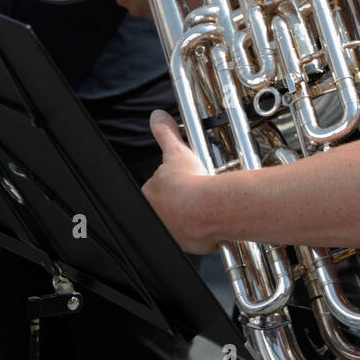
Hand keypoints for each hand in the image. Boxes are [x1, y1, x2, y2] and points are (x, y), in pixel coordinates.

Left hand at [142, 110, 218, 253]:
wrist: (207, 208)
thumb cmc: (189, 183)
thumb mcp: (176, 151)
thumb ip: (166, 134)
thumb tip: (158, 117)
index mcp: (150, 195)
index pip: (158, 189)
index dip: (173, 184)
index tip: (185, 181)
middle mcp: (155, 216)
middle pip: (168, 206)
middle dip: (182, 200)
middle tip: (197, 192)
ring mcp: (170, 231)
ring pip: (181, 221)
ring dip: (192, 214)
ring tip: (206, 205)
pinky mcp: (186, 243)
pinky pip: (194, 236)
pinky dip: (202, 229)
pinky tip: (210, 219)